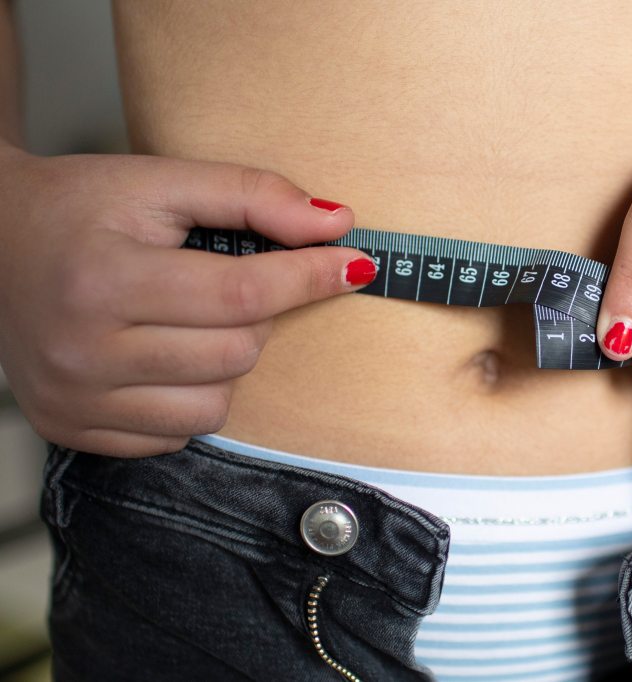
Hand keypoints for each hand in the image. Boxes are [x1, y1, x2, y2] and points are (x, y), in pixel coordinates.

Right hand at [0, 149, 375, 455]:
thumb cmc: (80, 208)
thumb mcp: (160, 181)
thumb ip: (250, 195)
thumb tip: (336, 225)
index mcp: (104, 279)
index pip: (241, 294)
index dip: (309, 278)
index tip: (354, 264)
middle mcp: (84, 351)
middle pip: (236, 353)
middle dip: (258, 316)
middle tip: (228, 283)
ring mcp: (75, 400)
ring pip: (215, 405)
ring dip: (228, 363)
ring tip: (191, 321)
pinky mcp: (71, 429)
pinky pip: (176, 436)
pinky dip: (190, 397)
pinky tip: (162, 356)